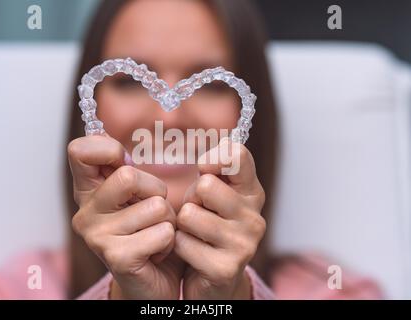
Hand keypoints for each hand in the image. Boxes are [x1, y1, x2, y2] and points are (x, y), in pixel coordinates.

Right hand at [68, 134, 183, 298]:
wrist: (156, 282)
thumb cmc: (150, 231)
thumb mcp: (137, 194)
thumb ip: (124, 169)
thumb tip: (108, 136)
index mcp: (88, 192)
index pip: (80, 151)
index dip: (108, 149)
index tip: (124, 163)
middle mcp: (85, 214)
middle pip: (128, 176)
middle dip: (156, 191)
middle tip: (154, 211)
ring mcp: (98, 237)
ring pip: (155, 206)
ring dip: (168, 220)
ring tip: (156, 234)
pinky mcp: (117, 258)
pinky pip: (162, 232)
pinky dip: (170, 241)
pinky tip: (157, 252)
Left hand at [174, 138, 265, 298]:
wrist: (210, 276)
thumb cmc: (206, 225)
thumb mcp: (211, 193)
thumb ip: (214, 170)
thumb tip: (209, 155)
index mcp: (252, 193)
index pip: (238, 155)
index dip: (213, 158)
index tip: (204, 170)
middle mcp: (255, 217)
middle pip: (206, 185)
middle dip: (191, 199)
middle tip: (197, 213)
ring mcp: (244, 244)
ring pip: (189, 215)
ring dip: (182, 225)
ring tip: (194, 234)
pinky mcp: (226, 268)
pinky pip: (182, 242)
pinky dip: (178, 247)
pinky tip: (192, 254)